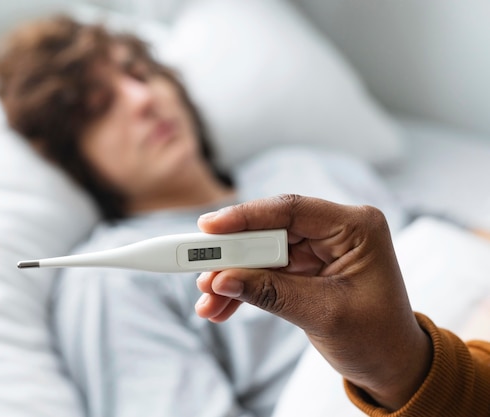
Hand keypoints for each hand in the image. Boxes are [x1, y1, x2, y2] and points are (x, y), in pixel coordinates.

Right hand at [194, 195, 431, 410]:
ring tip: (206, 300)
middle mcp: (335, 230)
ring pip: (261, 252)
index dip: (245, 216)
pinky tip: (220, 306)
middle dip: (232, 254)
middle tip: (198, 269)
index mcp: (355, 228)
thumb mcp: (324, 314)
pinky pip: (265, 271)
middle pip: (269, 230)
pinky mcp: (305, 267)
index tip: (208, 226)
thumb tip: (222, 279)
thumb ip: (272, 293)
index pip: (291, 209)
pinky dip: (243, 288)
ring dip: (232, 275)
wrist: (392, 366)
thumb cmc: (377, 339)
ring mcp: (318, 248)